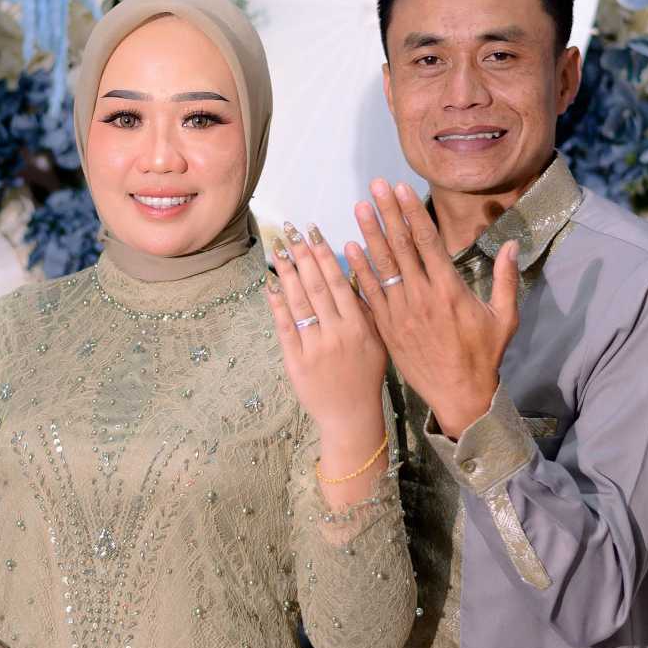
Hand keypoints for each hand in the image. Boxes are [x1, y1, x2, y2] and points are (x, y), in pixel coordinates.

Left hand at [267, 221, 387, 427]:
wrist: (351, 416)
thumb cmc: (367, 376)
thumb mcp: (377, 341)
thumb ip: (365, 309)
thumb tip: (352, 274)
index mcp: (358, 326)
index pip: (337, 282)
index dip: (324, 255)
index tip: (313, 232)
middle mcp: (336, 334)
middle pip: (315, 287)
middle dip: (301, 255)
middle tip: (290, 230)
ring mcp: (314, 348)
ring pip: (298, 303)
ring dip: (286, 273)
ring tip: (276, 249)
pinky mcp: (295, 361)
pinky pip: (284, 328)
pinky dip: (276, 305)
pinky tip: (269, 285)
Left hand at [346, 180, 519, 439]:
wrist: (459, 395)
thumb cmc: (485, 355)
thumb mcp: (505, 318)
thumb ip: (506, 279)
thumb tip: (513, 243)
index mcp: (450, 290)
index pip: (427, 242)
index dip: (412, 213)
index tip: (401, 188)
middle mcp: (422, 297)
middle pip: (401, 247)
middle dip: (387, 213)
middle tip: (375, 185)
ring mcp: (401, 313)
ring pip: (382, 266)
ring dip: (370, 234)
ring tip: (360, 207)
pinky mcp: (386, 328)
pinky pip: (370, 294)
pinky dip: (359, 270)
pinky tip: (349, 249)